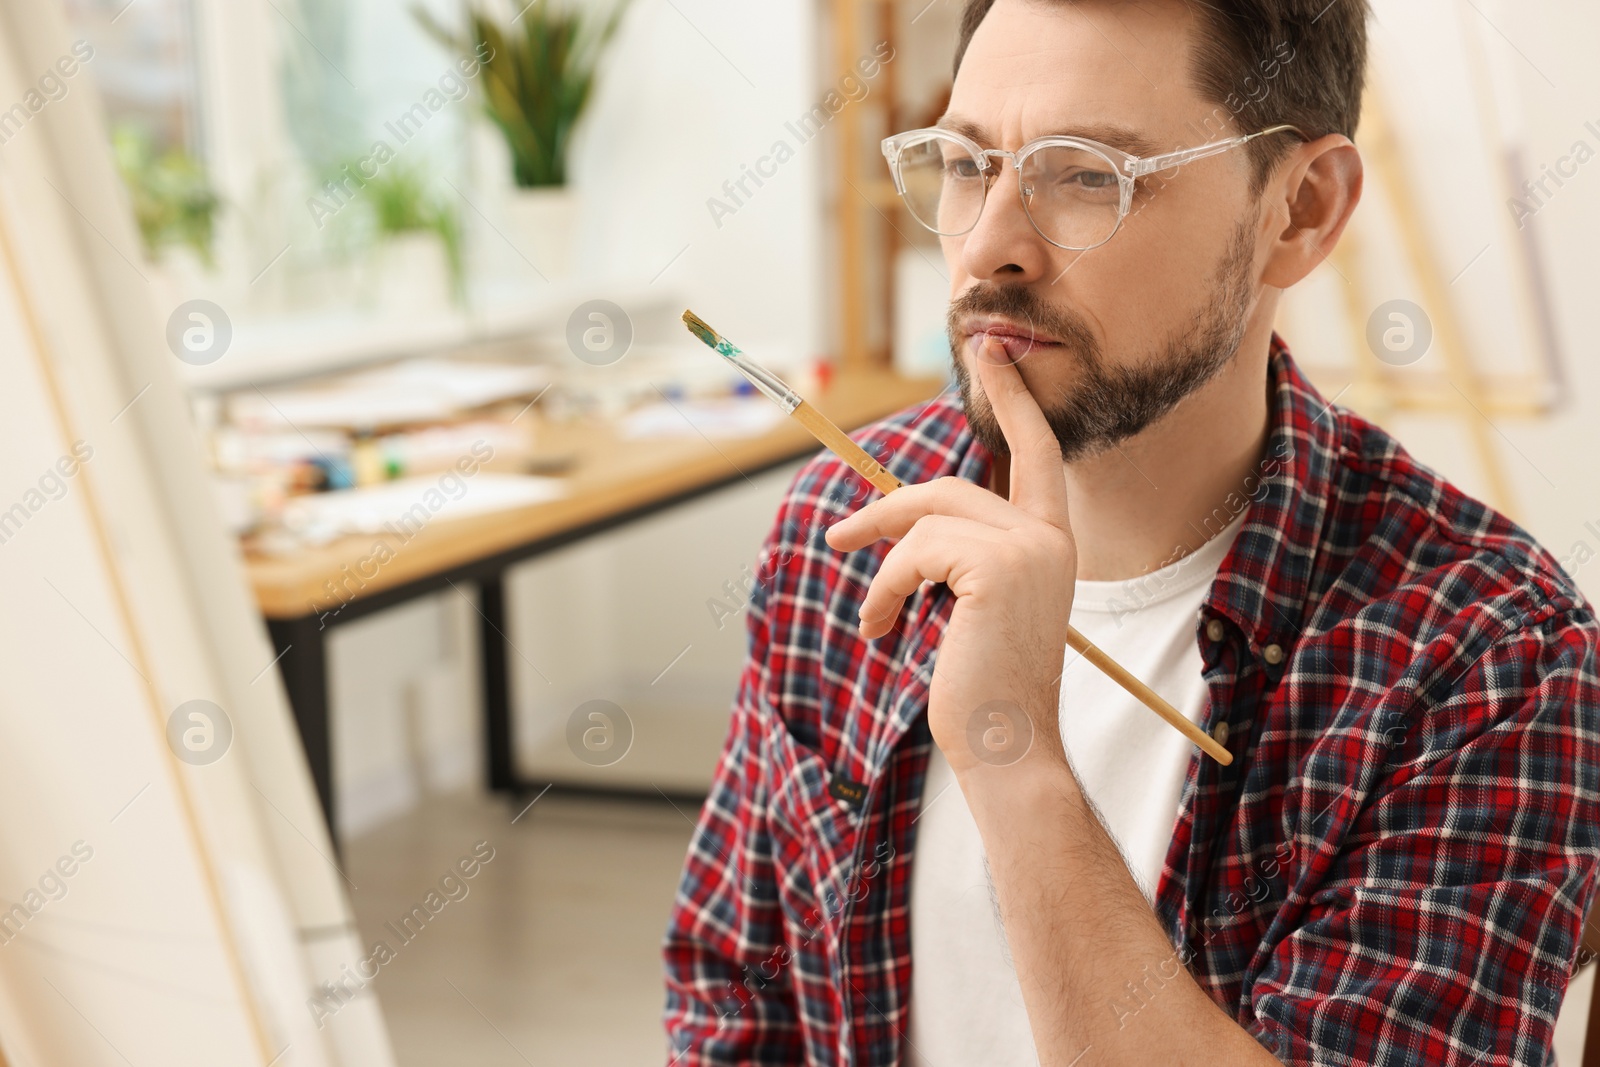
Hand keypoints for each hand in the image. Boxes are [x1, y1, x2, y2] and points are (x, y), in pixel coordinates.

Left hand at [824, 337, 1077, 774]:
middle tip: (839, 537)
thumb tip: (907, 521)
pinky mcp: (995, 567)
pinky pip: (914, 552)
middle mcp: (1049, 537)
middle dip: (888, 512)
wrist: (1007, 746)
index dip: (1011, 399)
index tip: (989, 349)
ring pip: (925, 520)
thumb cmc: (987, 688)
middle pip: (951, 488)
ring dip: (883, 568)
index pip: (1035, 452)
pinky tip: (884, 630)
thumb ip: (964, 556)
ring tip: (876, 621)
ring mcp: (1027, 549)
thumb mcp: (977, 609)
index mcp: (1052, 543)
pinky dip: (886, 589)